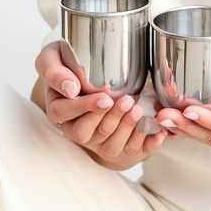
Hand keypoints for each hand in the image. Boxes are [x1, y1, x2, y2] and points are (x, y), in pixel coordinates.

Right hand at [34, 41, 168, 169]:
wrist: (84, 73)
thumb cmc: (66, 63)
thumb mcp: (51, 58)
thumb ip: (54, 71)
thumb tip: (71, 89)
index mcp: (57, 109)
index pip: (64, 114)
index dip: (85, 108)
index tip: (105, 98)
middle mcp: (74, 129)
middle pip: (86, 134)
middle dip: (110, 119)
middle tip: (127, 101)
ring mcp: (95, 140)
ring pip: (108, 146)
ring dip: (126, 129)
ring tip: (138, 109)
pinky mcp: (116, 145)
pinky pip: (130, 152)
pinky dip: (146, 144)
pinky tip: (158, 133)